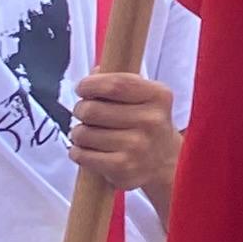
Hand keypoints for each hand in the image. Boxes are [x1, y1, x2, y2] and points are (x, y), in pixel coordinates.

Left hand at [71, 70, 180, 193]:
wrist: (166, 163)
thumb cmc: (148, 124)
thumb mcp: (146, 97)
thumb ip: (121, 82)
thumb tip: (94, 73)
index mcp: (158, 96)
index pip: (115, 84)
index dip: (91, 84)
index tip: (82, 88)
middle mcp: (151, 120)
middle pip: (93, 109)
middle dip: (80, 109)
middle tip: (84, 113)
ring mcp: (137, 146)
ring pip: (84, 133)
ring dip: (78, 133)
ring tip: (88, 134)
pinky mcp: (123, 168)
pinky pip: (82, 155)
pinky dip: (77, 152)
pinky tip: (87, 150)